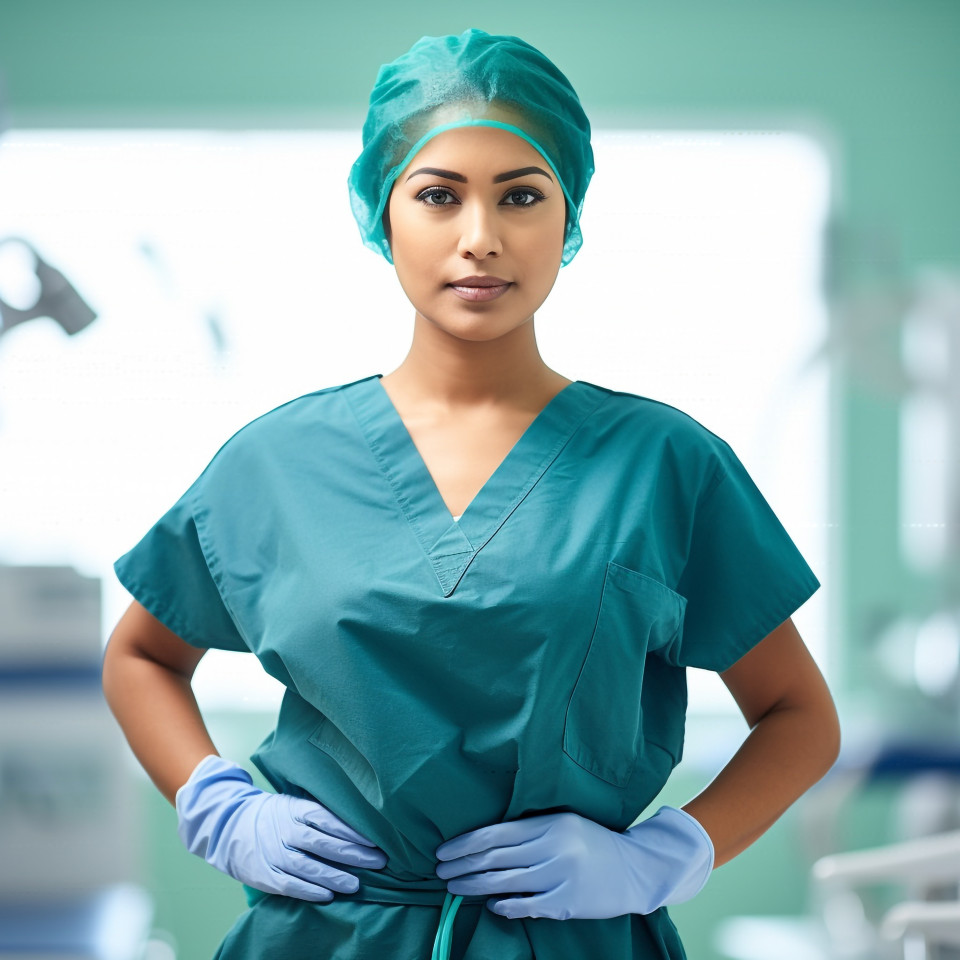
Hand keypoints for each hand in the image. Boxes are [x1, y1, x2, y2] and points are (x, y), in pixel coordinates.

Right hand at [176, 755, 387, 901]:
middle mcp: (286, 830)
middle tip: (378, 861)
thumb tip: (359, 819)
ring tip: (356, 885)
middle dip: (352, 853)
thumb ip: (321, 813)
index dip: (352, 830)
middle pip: (322, 842)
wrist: (231, 826)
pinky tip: (328, 896)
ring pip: (307, 866)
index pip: (328, 819)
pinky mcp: (265, 873)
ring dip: (333, 876)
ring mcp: (274, 852)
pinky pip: (289, 885)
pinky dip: (309, 891)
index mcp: (297, 809)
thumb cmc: (276, 815)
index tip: (375, 839)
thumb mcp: (295, 804)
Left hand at [435, 806, 712, 919]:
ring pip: (505, 883)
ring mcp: (561, 878)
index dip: (465, 843)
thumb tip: (484, 842)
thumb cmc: (592, 843)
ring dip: (474, 886)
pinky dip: (505, 906)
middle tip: (439, 871)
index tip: (443, 850)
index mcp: (550, 824)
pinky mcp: (568, 904)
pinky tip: (491, 904)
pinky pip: (527, 907)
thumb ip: (529, 830)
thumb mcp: (563, 824)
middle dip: (462, 866)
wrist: (636, 868)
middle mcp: (554, 848)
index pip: (496, 833)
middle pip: (496, 859)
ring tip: (454, 888)